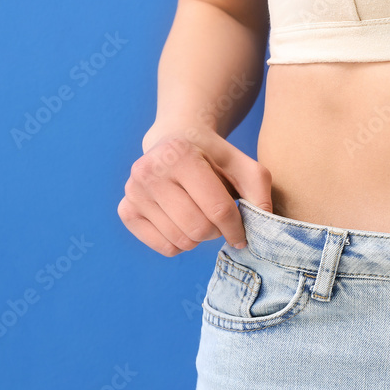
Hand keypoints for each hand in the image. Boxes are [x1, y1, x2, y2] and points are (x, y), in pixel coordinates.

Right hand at [118, 125, 273, 256]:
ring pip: (181, 241)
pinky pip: (164, 247)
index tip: (243, 235)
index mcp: (179, 155)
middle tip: (219, 220)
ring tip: (201, 216)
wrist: (176, 142)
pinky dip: (181, 244)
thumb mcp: (245, 167)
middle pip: (198, 229)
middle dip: (217, 232)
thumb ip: (260, 194)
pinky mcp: (126, 210)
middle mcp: (148, 171)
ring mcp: (133, 191)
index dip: (237, 229)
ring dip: (199, 238)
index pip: (217, 209)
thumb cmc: (216, 159)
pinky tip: (183, 222)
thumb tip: (263, 228)